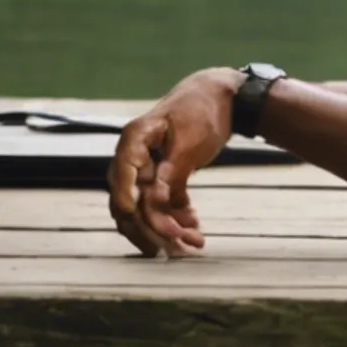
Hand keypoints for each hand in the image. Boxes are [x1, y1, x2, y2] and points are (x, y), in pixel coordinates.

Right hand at [108, 69, 238, 256]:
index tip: (135, 216)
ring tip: (193, 244)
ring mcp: (146, 169)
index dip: (126, 197)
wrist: (224, 99)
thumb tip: (154, 195)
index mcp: (135, 139)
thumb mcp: (191, 138)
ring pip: (146, 208)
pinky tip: (194, 227)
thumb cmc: (204, 110)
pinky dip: (176, 217)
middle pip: (129, 199)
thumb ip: (173, 167)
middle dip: (151, 226)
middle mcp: (134, 157)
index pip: (122, 172)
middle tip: (174, 247)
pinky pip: (162, 204)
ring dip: (166, 228)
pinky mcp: (161, 177)